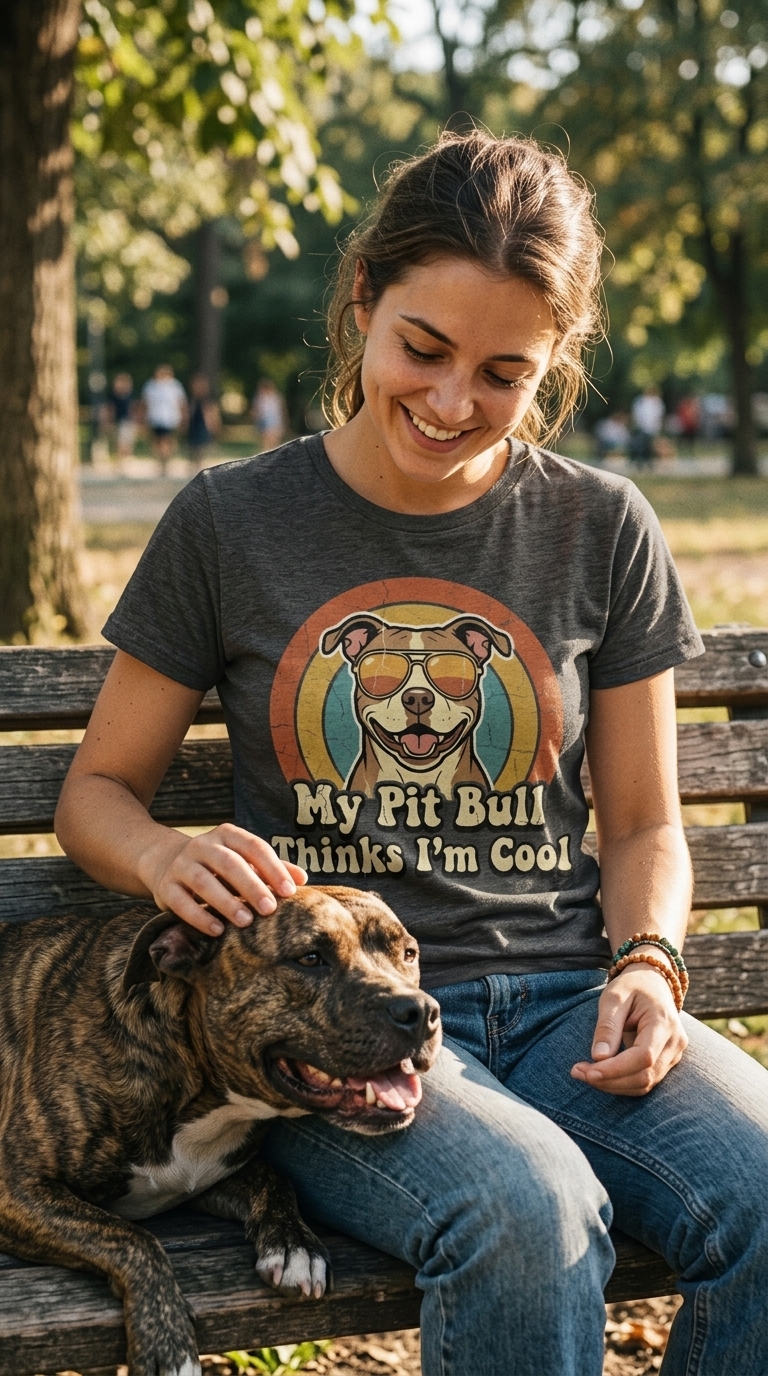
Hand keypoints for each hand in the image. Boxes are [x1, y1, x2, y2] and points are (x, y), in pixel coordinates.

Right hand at [139, 823, 306, 935]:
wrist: (166, 862)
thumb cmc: (219, 866)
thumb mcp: (244, 861)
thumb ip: (271, 869)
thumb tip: (302, 879)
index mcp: (227, 835)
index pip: (254, 847)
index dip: (273, 868)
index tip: (289, 891)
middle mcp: (202, 845)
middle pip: (229, 863)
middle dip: (251, 886)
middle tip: (270, 909)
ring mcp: (181, 865)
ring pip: (203, 881)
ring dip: (226, 902)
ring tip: (246, 922)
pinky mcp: (165, 887)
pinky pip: (181, 902)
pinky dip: (199, 917)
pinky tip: (217, 930)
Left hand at [571, 964, 687, 1094]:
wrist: (653, 982)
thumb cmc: (632, 986)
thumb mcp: (614, 997)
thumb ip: (608, 1026)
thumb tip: (599, 1057)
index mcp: (664, 1022)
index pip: (644, 1056)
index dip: (616, 1069)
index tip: (588, 1072)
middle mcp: (675, 1042)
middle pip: (645, 1076)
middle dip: (609, 1080)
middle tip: (577, 1072)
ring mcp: (674, 1054)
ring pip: (644, 1084)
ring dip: (613, 1085)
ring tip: (584, 1073)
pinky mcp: (666, 1062)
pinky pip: (644, 1081)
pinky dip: (621, 1083)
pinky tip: (600, 1074)